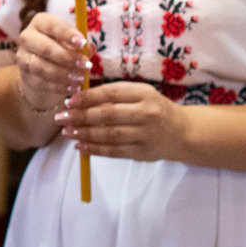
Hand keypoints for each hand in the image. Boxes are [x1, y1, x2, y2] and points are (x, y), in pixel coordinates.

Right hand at [13, 13, 91, 113]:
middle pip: (45, 48)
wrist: (42, 69)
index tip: (82, 43)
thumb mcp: (72, 43)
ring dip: (63, 74)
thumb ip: (81, 45)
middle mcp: (27, 37)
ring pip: (41, 67)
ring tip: (80, 79)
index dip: (67, 34)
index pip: (52, 25)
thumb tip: (89, 48)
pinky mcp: (25, 76)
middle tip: (86, 65)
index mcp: (40, 23)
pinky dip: (59, 87)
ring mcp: (23, 57)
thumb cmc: (61, 48)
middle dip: (67, 58)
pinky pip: (41, 82)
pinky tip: (73, 88)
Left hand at [60, 79, 188, 162]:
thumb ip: (115, 94)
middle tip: (61, 118)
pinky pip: (115, 151)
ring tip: (67, 132)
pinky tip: (80, 146)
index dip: (87, 98)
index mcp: (145, 93)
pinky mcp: (143, 152)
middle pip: (108, 115)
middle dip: (80, 116)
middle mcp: (147, 113)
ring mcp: (146, 134)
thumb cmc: (155, 109)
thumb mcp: (141, 94)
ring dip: (84, 134)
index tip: (69, 101)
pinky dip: (95, 149)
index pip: (111, 94)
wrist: (183, 132)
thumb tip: (80, 97)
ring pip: (109, 134)